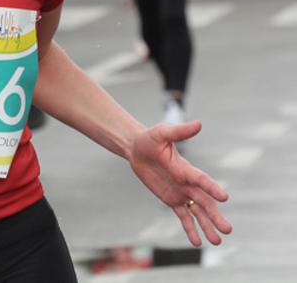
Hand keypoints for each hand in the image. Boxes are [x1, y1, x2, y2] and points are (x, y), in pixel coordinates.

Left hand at [127, 121, 231, 245]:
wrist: (137, 148)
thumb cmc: (151, 138)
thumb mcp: (162, 133)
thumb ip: (179, 131)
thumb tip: (199, 124)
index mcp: (186, 169)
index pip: (201, 180)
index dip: (212, 187)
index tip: (225, 198)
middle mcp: (187, 183)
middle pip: (205, 202)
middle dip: (215, 216)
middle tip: (228, 230)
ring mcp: (181, 192)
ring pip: (197, 212)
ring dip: (206, 226)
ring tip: (217, 241)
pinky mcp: (172, 200)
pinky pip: (183, 216)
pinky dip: (190, 229)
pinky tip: (197, 242)